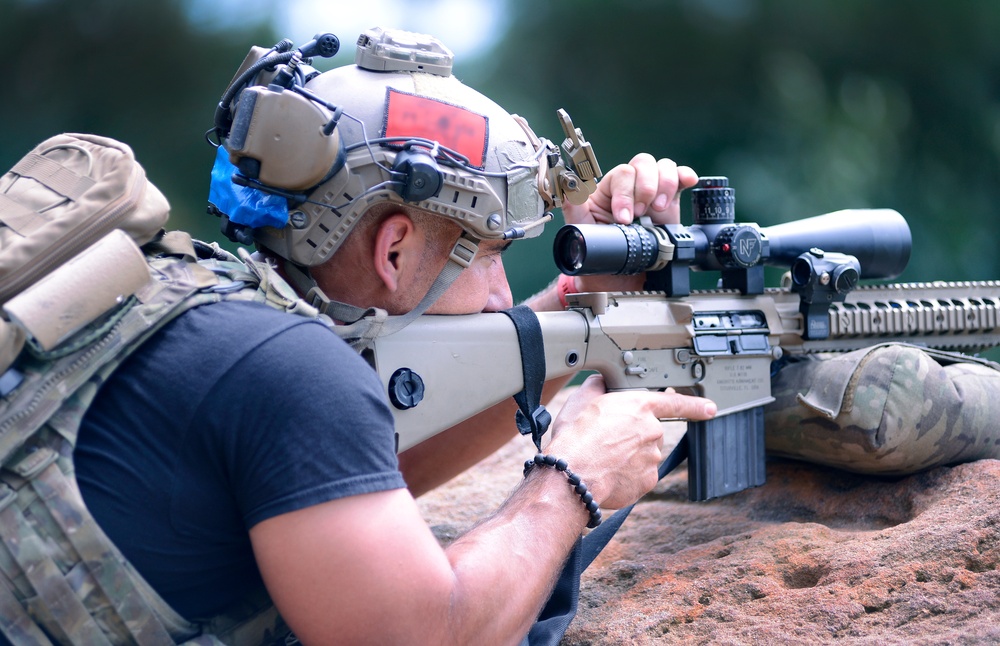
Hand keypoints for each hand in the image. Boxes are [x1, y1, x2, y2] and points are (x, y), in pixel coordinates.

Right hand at [545, 375, 715, 509]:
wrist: (573, 474)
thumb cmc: (575, 436)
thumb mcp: (581, 399)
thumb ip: (598, 386)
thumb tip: (602, 381)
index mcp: (639, 406)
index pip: (675, 402)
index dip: (695, 405)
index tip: (710, 408)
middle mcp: (652, 431)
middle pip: (648, 433)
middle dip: (631, 438)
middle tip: (604, 442)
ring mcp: (652, 458)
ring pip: (643, 456)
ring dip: (627, 457)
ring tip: (601, 459)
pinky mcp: (647, 481)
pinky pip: (639, 477)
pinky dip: (626, 477)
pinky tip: (607, 474)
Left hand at [561, 153, 697, 292]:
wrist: (615, 280)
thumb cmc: (596, 255)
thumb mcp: (580, 231)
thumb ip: (573, 206)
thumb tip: (567, 185)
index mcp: (607, 191)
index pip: (621, 174)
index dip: (625, 194)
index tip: (624, 219)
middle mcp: (629, 188)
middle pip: (643, 163)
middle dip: (645, 187)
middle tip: (643, 213)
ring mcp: (650, 194)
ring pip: (662, 167)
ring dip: (665, 184)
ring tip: (659, 209)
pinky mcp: (669, 203)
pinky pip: (680, 178)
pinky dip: (684, 176)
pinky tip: (687, 182)